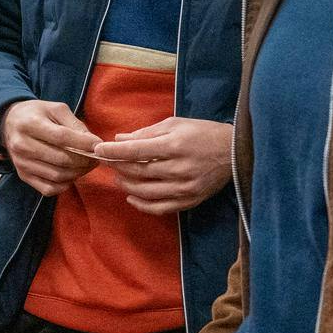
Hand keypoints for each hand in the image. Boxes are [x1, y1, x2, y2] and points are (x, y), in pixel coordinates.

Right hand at [0, 100, 101, 196]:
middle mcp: (22, 145)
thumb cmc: (37, 114)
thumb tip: (93, 143)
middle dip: (84, 161)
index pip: (61, 137)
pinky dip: (65, 185)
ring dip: (78, 173)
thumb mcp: (55, 109)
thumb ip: (75, 124)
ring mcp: (21, 163)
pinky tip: (71, 174)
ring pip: (57, 176)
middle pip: (61, 159)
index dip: (84, 143)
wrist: (9, 123)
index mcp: (30, 124)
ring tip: (86, 165)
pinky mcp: (22, 176)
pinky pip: (48, 189)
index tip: (98, 145)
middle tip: (95, 158)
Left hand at [92, 117, 232, 214]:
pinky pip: (161, 208)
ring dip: (127, 186)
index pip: (136, 150)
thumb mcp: (175, 124)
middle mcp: (179, 168)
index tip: (98, 150)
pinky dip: (142, 205)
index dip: (114, 151)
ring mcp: (185, 187)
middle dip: (118, 168)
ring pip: (146, 192)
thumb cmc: (202, 133)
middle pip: (139, 172)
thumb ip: (146, 133)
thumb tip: (120, 139)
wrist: (234, 152)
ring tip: (118, 178)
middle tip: (108, 163)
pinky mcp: (190, 200)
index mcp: (175, 145)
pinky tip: (132, 198)